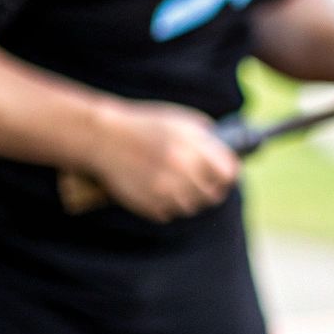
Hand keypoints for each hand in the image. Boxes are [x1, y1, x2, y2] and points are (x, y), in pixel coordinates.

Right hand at [85, 101, 239, 221]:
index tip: (226, 174)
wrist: (104, 138)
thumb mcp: (180, 121)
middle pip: (213, 194)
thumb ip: (206, 138)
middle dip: (213, 189)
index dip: (229, 174)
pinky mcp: (149, 205)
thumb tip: (227, 154)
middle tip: (209, 185)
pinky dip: (169, 205)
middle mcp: (181, 171)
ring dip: (191, 199)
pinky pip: (170, 213)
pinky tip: (162, 191)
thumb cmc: (145, 126)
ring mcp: (165, 191)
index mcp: (193, 148)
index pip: (228, 173)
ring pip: (192, 207)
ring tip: (184, 187)